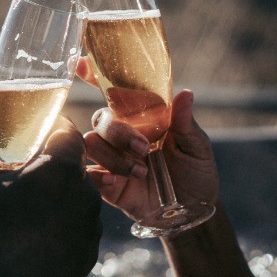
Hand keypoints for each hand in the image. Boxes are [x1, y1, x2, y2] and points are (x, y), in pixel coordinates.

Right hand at [0, 110, 101, 276]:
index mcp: (62, 167)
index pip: (66, 130)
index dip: (47, 128)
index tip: (27, 137)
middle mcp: (86, 193)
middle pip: (72, 165)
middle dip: (48, 165)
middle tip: (18, 174)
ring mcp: (90, 228)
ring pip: (75, 198)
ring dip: (55, 197)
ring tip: (22, 209)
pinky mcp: (87, 257)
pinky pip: (76, 230)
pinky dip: (59, 227)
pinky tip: (32, 237)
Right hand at [77, 57, 218, 225]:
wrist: (193, 211)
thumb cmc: (196, 171)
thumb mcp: (197, 146)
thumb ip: (186, 122)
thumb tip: (186, 93)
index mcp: (143, 117)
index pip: (115, 93)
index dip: (94, 76)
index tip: (79, 64)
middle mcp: (123, 134)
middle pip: (101, 119)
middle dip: (118, 131)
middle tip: (144, 148)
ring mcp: (113, 159)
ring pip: (90, 144)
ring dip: (113, 155)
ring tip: (140, 171)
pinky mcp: (109, 185)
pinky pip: (90, 175)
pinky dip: (99, 175)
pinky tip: (116, 180)